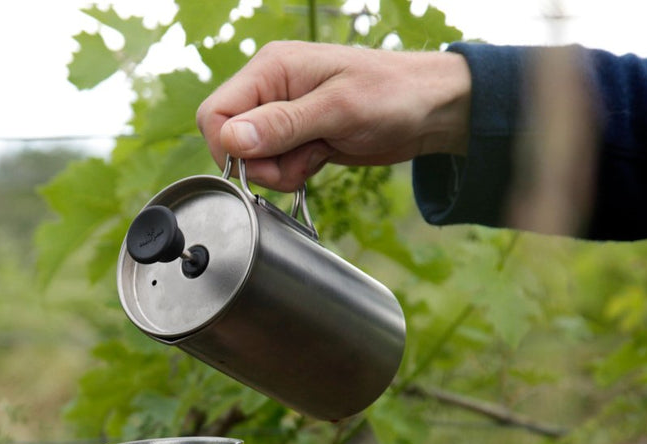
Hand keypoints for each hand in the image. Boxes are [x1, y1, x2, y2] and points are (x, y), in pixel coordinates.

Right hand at [196, 41, 471, 190]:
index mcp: (271, 68)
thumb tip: (232, 138)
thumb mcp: (337, 109)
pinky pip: (275, 164)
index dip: (230, 147)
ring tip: (317, 155)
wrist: (430, 109)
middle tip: (299, 162)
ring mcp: (282, 113)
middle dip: (259, 164)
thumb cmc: (393, 95)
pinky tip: (321, 157)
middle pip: (229, 139)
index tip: (265, 162)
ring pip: (252, 157)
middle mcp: (270, 88)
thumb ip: (282, 124)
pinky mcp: (296, 135)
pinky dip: (293, 171)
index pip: (216, 113)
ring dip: (280, 170)